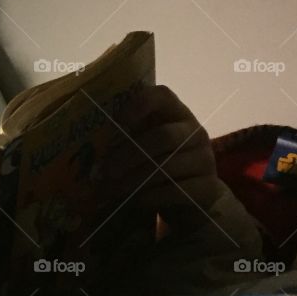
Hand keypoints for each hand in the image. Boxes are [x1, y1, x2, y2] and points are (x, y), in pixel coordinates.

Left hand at [108, 84, 220, 231]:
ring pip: (167, 166)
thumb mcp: (145, 145)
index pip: (161, 96)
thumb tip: (88, 149)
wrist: (192, 196)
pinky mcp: (208, 187)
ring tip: (111, 189)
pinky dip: (151, 196)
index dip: (136, 107)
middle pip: (163, 137)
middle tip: (103, 171)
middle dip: (128, 155)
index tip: (114, 126)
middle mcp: (195, 132)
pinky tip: (133, 199)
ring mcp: (205, 159)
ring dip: (134, 179)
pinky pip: (176, 190)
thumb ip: (127, 139)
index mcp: (176, 113)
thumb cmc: (159, 163)